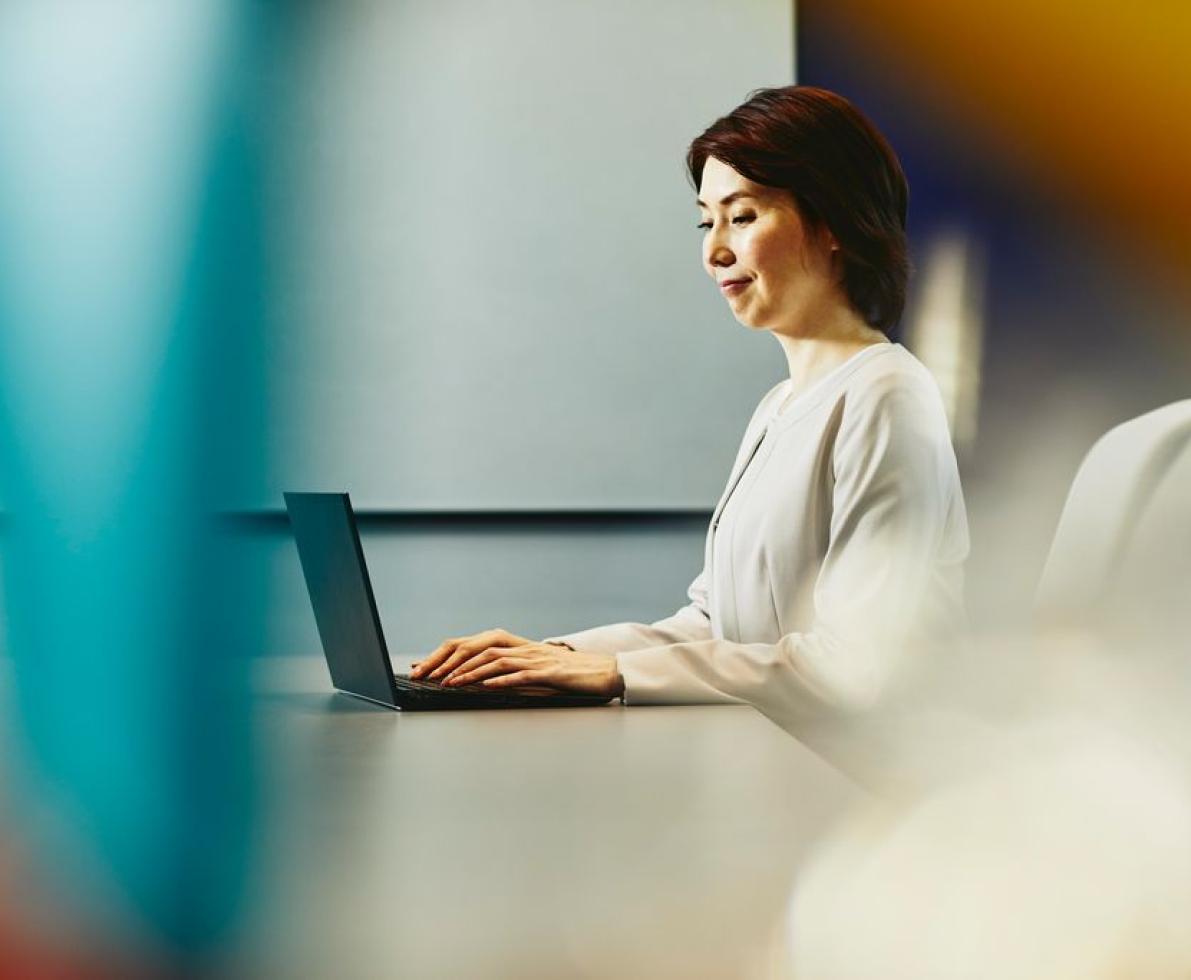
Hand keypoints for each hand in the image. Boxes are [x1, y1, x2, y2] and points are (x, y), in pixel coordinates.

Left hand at [440, 642, 623, 698]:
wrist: (607, 673)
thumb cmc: (570, 676)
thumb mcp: (534, 672)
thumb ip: (509, 673)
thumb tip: (477, 684)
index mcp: (517, 646)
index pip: (473, 644)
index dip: (447, 654)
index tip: (425, 668)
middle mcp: (524, 647)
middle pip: (478, 647)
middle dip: (450, 662)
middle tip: (429, 676)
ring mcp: (537, 658)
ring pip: (496, 659)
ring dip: (470, 672)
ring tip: (451, 684)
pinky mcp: (551, 673)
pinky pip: (523, 674)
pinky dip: (502, 680)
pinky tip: (487, 686)